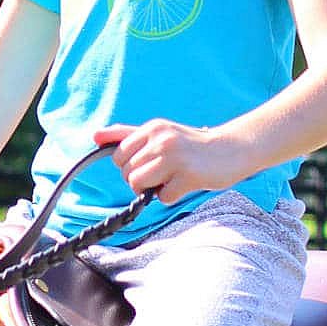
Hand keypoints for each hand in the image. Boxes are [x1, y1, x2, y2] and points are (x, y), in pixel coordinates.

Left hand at [93, 120, 235, 203]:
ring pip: (139, 185)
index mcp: (152, 128)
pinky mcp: (188, 175)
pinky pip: (163, 197)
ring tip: (173, 177)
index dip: (129, 166)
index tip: (149, 164)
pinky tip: (186, 183)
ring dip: (154, 188)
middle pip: (127, 173)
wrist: (232, 149)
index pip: (118, 155)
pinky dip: (173, 196)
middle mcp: (161, 139)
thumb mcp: (159, 133)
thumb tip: (95, 135)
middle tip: (164, 172)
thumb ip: (126, 134)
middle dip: (142, 179)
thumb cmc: (191, 145)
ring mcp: (174, 157)